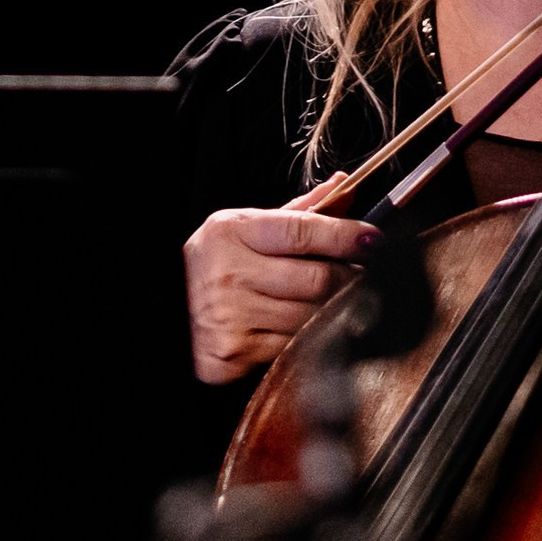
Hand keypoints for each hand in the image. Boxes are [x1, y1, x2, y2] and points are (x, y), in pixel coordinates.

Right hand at [182, 177, 375, 383]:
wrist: (167, 309)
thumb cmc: (216, 263)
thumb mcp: (247, 228)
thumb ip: (299, 213)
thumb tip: (344, 185)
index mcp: (233, 232)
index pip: (305, 231)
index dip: (346, 235)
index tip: (374, 239)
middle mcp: (228, 274)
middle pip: (318, 279)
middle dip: (352, 277)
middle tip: (365, 275)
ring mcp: (228, 318)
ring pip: (312, 317)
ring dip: (335, 311)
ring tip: (338, 300)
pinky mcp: (230, 355)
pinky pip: (292, 348)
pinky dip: (308, 340)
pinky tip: (305, 328)